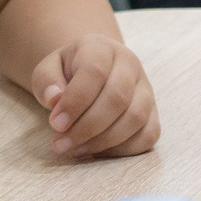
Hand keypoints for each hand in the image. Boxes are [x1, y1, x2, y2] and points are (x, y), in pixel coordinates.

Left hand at [32, 33, 158, 158]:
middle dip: (87, 127)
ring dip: (103, 141)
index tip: (55, 124)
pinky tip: (97, 152)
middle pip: (117, 98)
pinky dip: (124, 149)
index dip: (75, 102)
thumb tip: (54, 100)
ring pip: (135, 118)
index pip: (94, 72)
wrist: (91, 71)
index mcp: (101, 48)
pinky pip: (149, 134)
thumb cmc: (66, 73)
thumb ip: (46, 81)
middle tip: (61, 143)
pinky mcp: (153, 112)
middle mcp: (130, 64)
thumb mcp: (48, 70)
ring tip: (75, 150)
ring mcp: (146, 88)